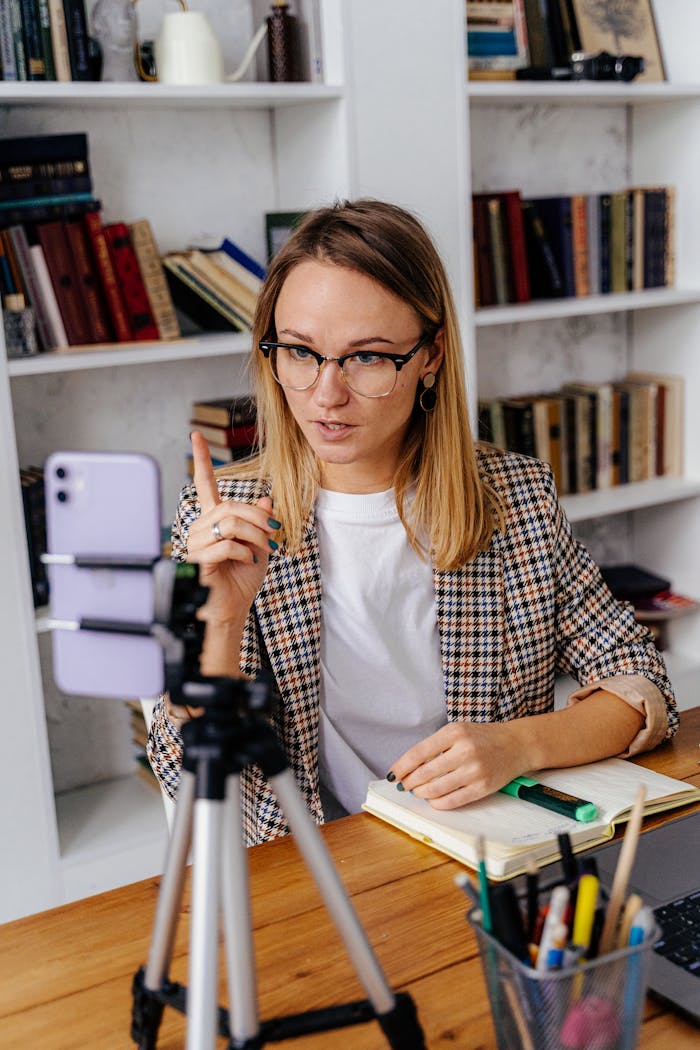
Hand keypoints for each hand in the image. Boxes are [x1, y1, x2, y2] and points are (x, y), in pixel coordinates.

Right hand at [185, 430, 278, 625]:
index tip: (196, 435)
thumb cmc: (242, 578)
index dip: (201, 459)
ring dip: (255, 536)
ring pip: (230, 523)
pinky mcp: (198, 559)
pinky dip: (245, 553)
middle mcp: (200, 526)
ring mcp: (196, 542)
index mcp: (212, 518)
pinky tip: (249, 562)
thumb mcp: (259, 544)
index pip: (204, 483)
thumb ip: (261, 521)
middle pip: (231, 506)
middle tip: (274, 535)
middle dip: (258, 519)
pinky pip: (226, 544)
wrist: (231, 607)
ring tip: (263, 550)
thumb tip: (266, 499)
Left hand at [387, 721, 525, 809]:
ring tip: (418, 791)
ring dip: (421, 793)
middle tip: (404, 785)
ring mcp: (474, 771)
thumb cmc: (483, 737)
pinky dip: (438, 803)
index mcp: (454, 732)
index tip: (393, 774)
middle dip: (409, 782)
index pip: (418, 752)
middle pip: (425, 773)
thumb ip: (436, 745)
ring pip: (436, 789)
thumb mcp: (458, 730)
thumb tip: (409, 767)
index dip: (402, 766)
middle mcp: (464, 751)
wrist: (517, 744)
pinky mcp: (483, 788)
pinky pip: (453, 800)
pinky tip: (433, 800)